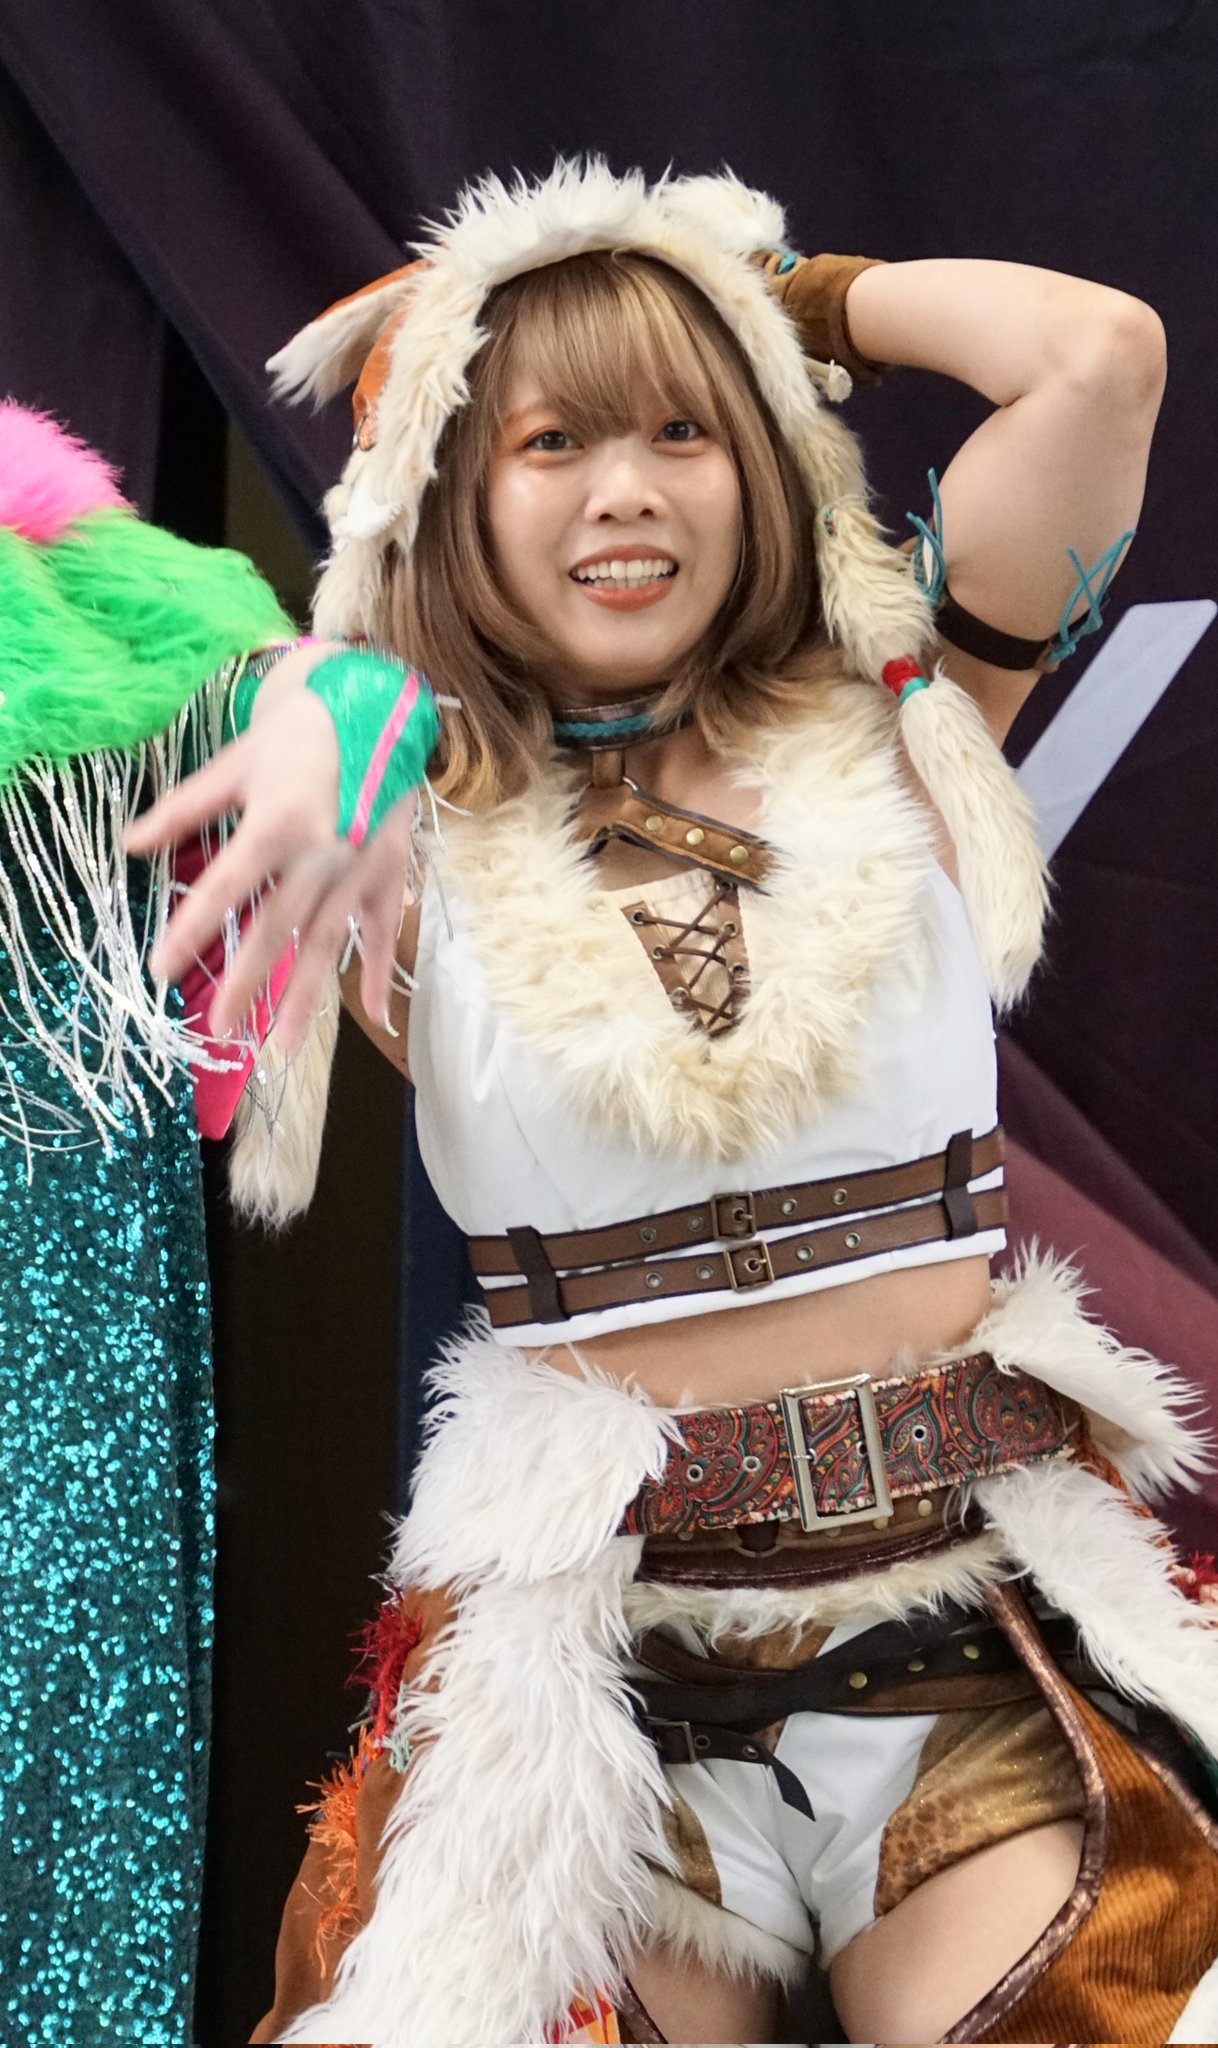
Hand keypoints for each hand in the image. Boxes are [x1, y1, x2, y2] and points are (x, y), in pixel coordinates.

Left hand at [124, 674, 417, 1047]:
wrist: (374, 705)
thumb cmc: (297, 733)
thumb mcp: (234, 765)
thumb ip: (183, 809)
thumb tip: (131, 844)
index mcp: (276, 824)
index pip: (224, 889)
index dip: (190, 932)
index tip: (162, 970)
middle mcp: (320, 854)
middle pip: (276, 929)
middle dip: (246, 983)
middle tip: (218, 1029)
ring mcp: (358, 867)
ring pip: (328, 942)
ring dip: (306, 998)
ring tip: (282, 1045)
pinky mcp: (389, 871)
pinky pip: (381, 931)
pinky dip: (379, 974)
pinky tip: (376, 1019)